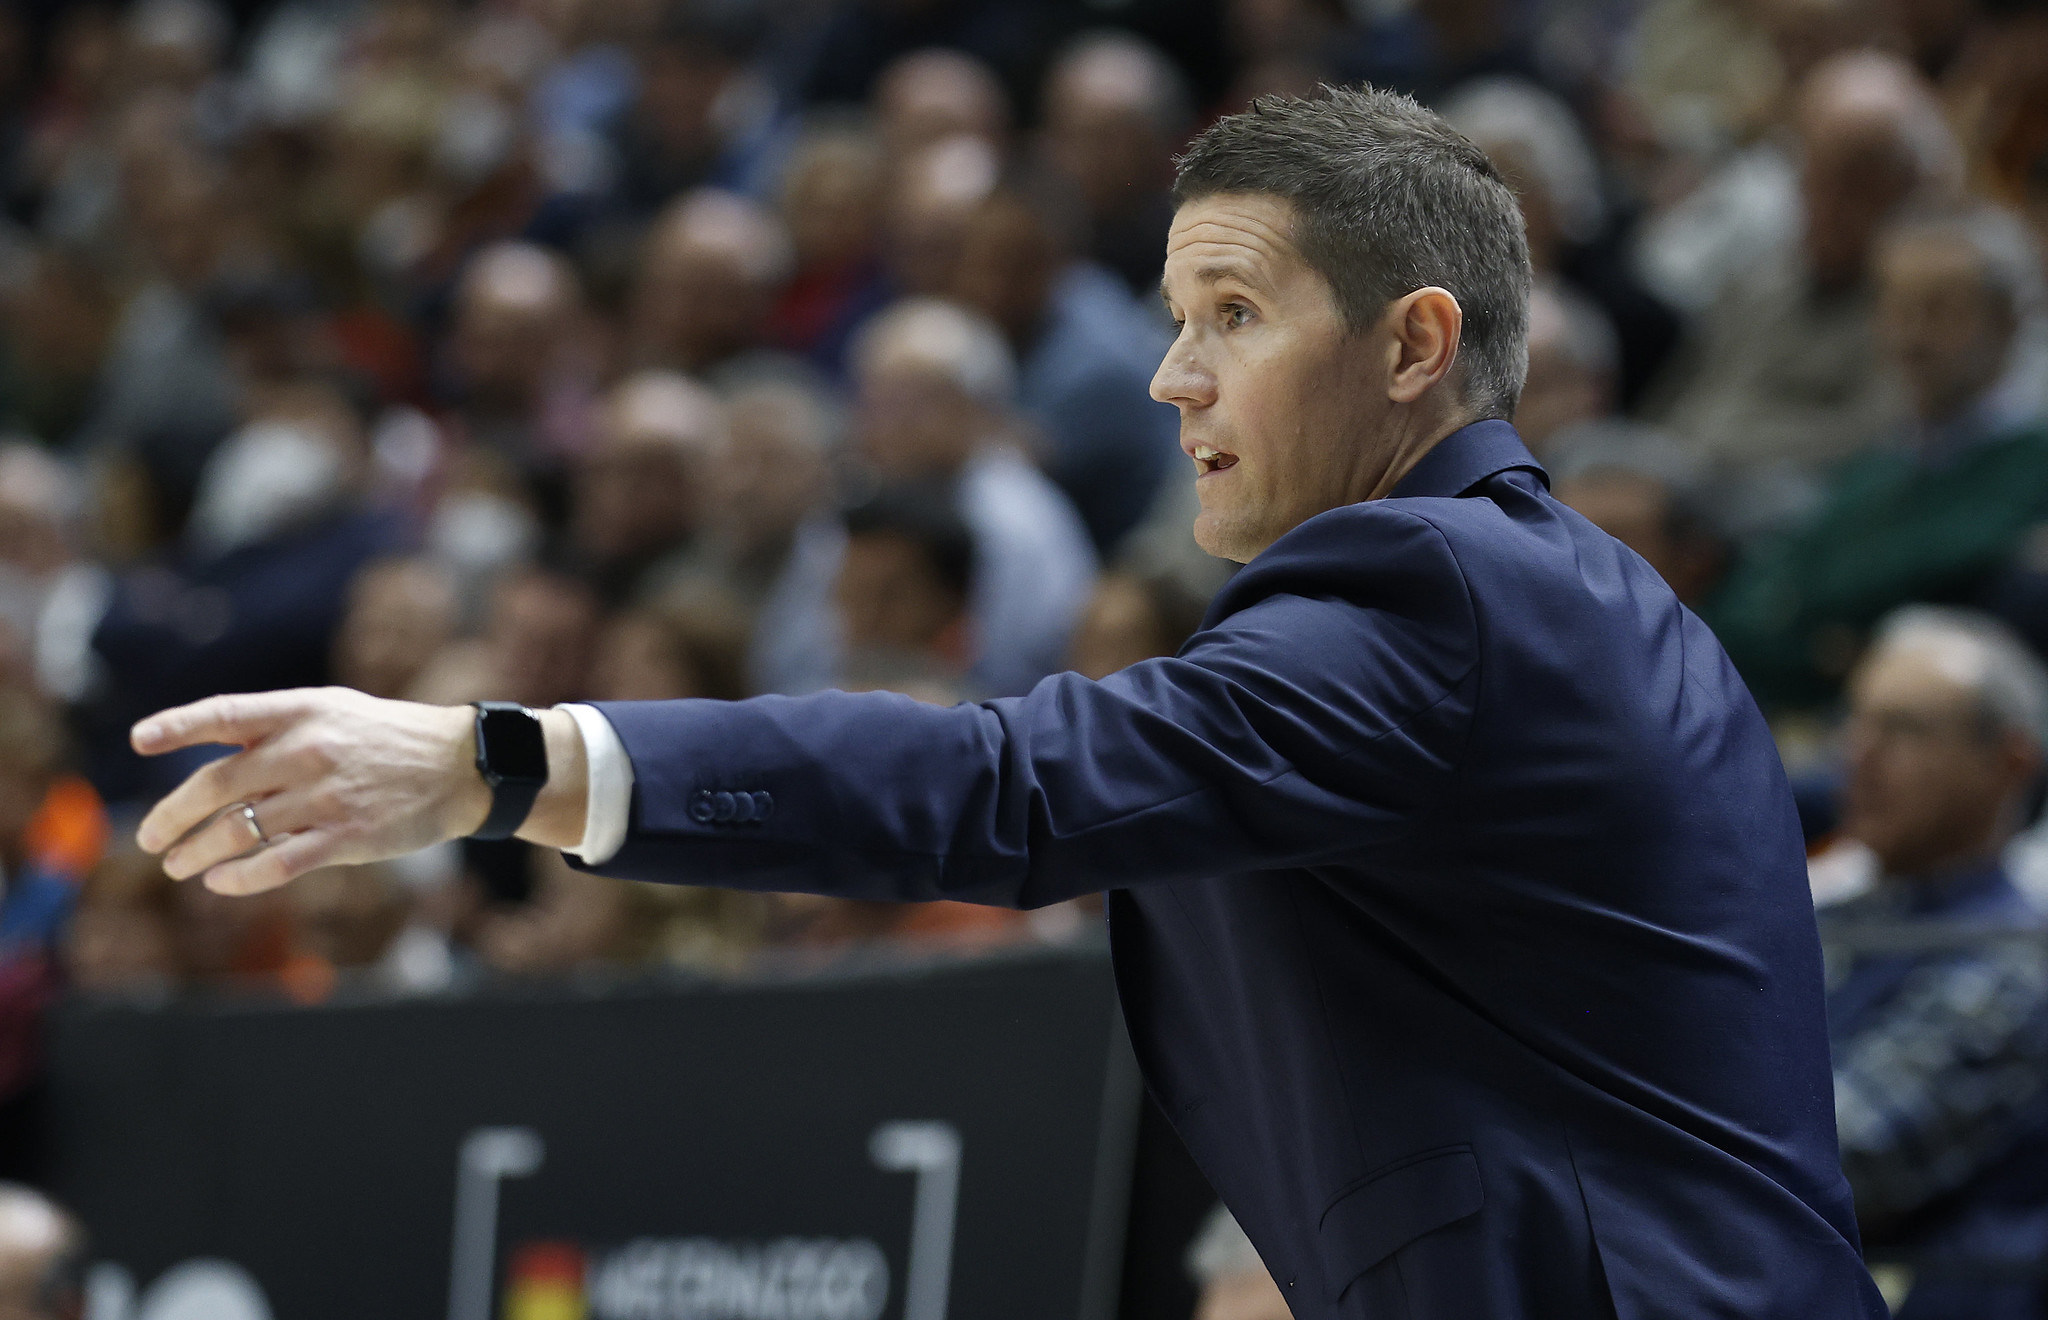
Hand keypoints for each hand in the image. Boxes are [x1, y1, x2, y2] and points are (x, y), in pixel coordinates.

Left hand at [132, 688, 492, 895]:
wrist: (461, 766)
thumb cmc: (389, 739)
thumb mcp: (334, 711)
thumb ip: (277, 728)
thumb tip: (212, 757)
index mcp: (302, 712)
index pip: (225, 714)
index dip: (178, 727)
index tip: (140, 742)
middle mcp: (308, 750)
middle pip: (216, 786)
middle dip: (171, 817)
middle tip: (150, 838)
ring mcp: (326, 796)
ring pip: (237, 831)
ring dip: (195, 853)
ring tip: (177, 865)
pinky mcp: (346, 837)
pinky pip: (277, 863)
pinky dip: (239, 878)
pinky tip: (220, 882)